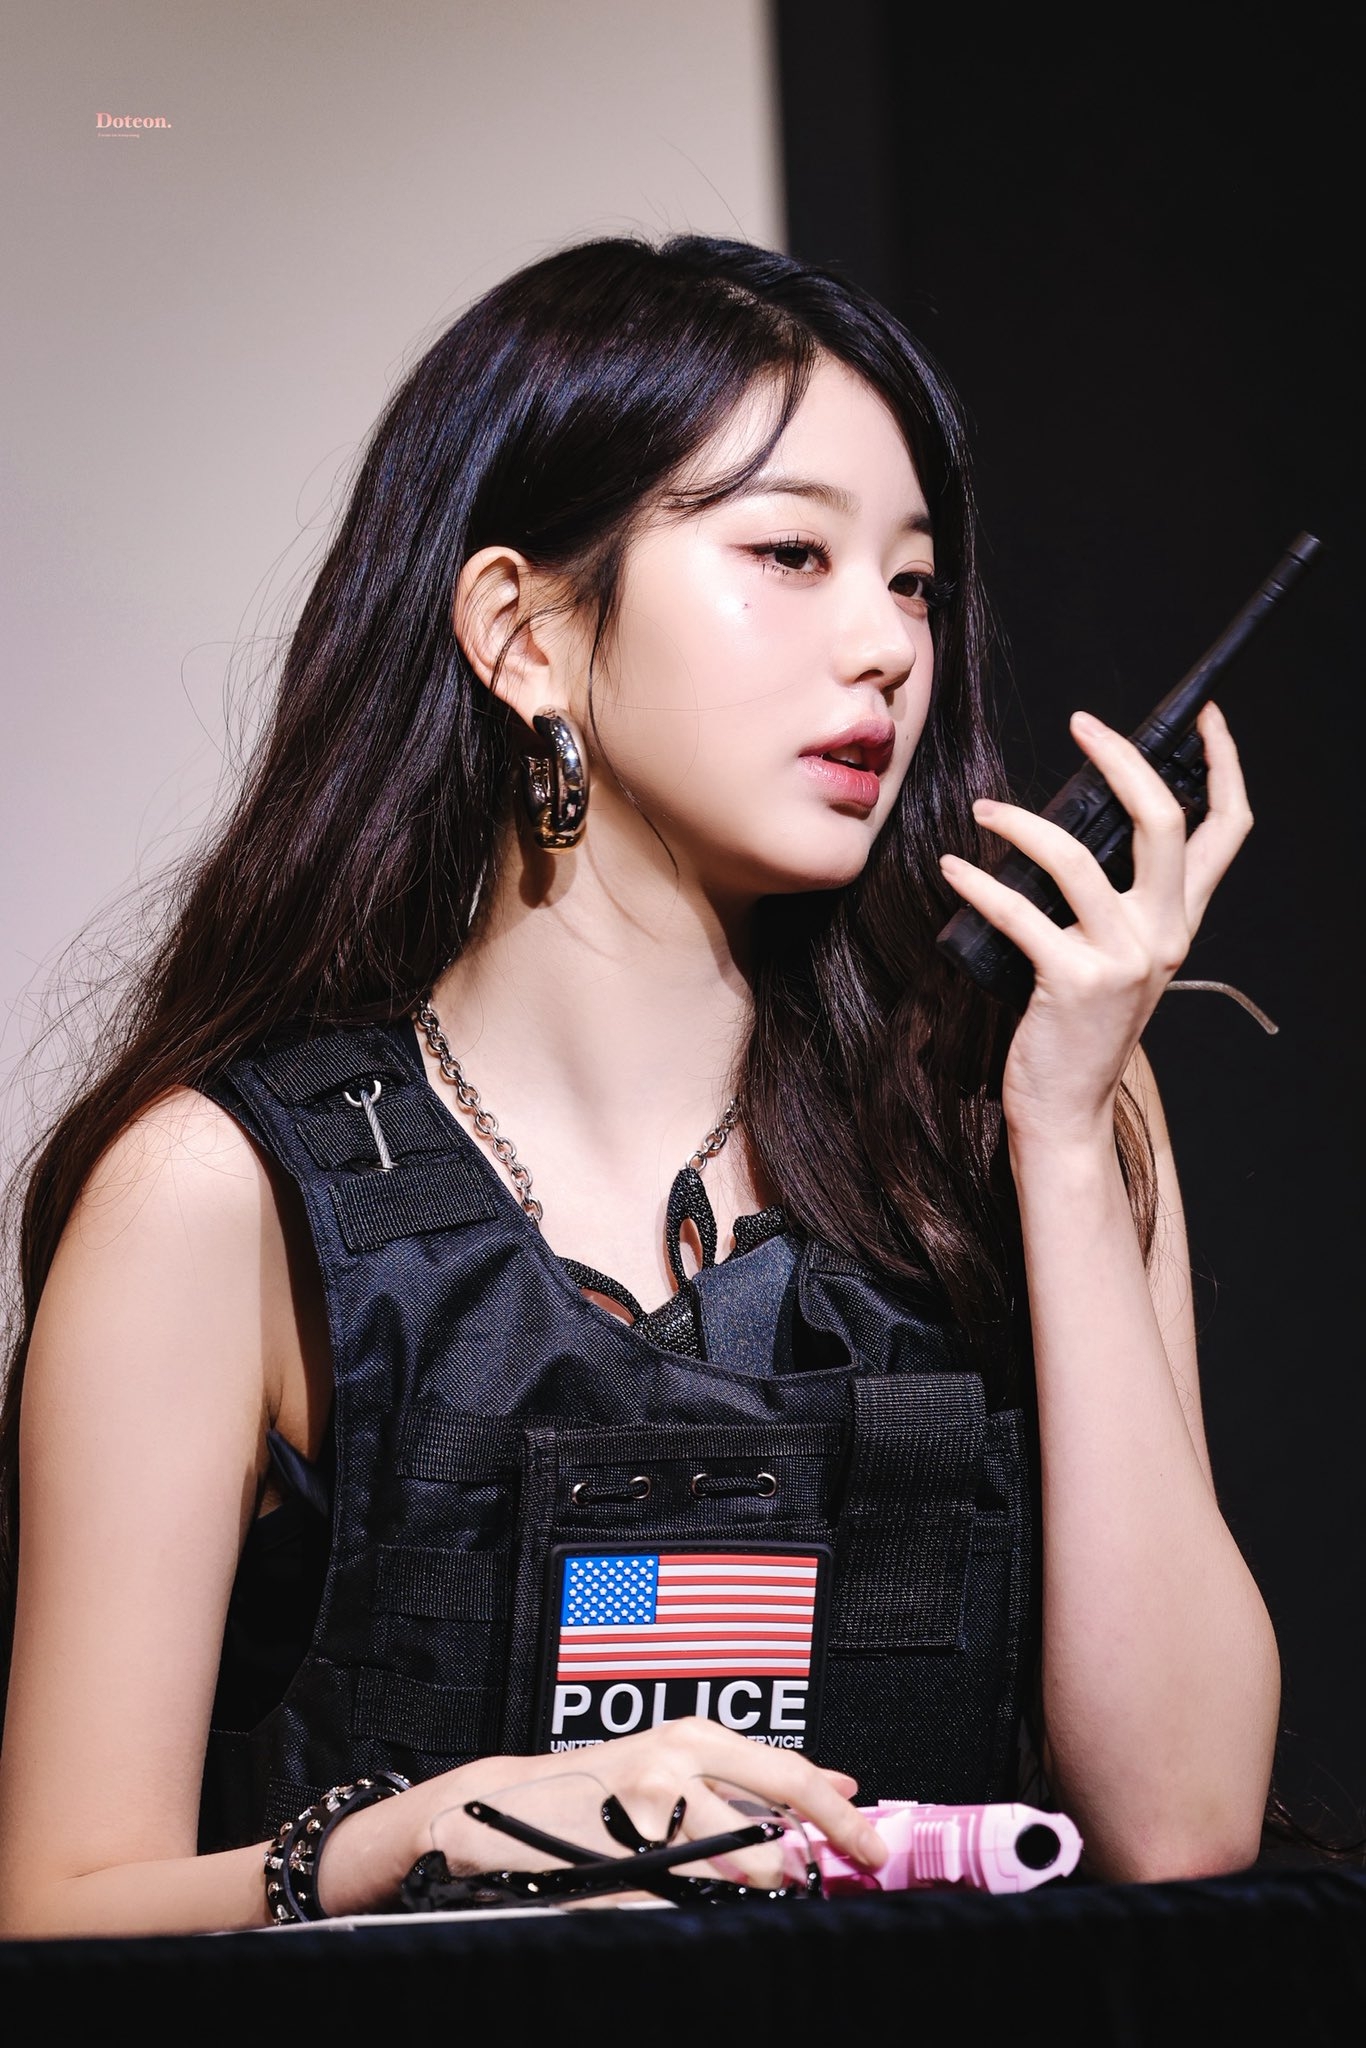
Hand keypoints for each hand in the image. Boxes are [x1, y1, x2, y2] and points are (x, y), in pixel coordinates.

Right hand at [413, 1718, 885, 1882]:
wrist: (511, 1806)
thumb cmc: (606, 1786)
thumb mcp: (682, 1764)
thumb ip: (752, 1780)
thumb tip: (836, 1785)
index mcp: (698, 1738)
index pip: (790, 1772)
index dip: (838, 1813)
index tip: (871, 1846)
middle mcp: (678, 1759)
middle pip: (774, 1806)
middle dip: (817, 1843)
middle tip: (845, 1867)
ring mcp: (649, 1804)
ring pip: (733, 1860)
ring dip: (750, 1880)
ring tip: (743, 1883)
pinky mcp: (624, 1847)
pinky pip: (685, 1891)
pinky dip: (698, 1900)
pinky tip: (680, 1892)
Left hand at [939, 701, 1252, 1146]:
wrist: (1065, 1108)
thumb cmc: (1074, 1024)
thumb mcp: (1114, 955)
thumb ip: (1112, 897)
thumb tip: (1069, 821)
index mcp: (1179, 921)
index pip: (1226, 830)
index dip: (1223, 765)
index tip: (1204, 716)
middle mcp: (1164, 934)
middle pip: (1162, 820)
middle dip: (1123, 759)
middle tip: (1082, 725)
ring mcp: (1123, 959)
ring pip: (1077, 858)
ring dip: (1022, 822)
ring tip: (984, 810)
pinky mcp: (1073, 982)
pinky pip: (1019, 912)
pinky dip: (978, 883)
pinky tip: (952, 869)